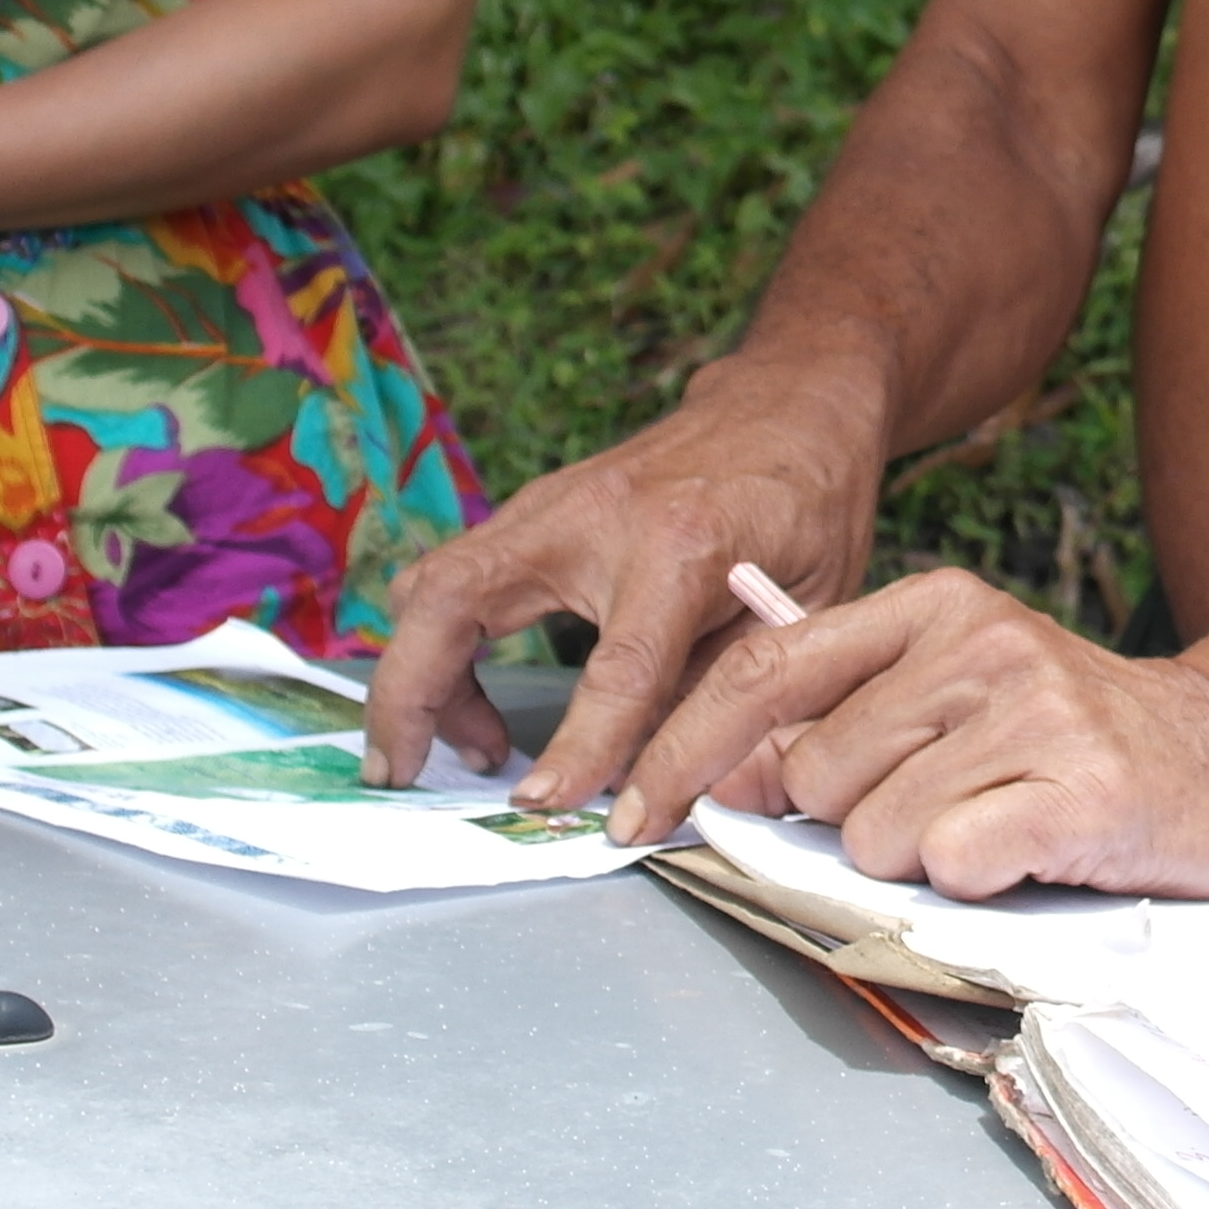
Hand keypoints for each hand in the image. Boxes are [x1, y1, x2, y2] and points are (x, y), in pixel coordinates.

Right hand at [359, 369, 878, 795]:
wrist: (788, 404)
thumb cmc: (806, 506)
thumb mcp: (800, 608)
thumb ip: (729, 691)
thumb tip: (665, 783)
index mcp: (684, 544)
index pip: (620, 668)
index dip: (582, 748)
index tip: (545, 804)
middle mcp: (594, 515)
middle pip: (457, 600)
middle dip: (413, 696)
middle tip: (402, 774)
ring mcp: (549, 505)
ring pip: (434, 585)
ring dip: (418, 677)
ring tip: (465, 751)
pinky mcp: (530, 514)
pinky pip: (453, 581)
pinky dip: (439, 647)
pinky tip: (476, 704)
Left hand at [607, 570, 1208, 896]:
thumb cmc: (1067, 742)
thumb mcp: (951, 699)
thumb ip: (836, 724)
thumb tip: (708, 772)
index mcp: (934, 607)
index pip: (767, 666)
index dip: (685, 748)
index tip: (632, 814)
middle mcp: (979, 641)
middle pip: (817, 774)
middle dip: (855, 821)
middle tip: (947, 808)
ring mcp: (1033, 710)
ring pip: (876, 832)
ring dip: (921, 859)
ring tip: (999, 826)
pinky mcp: (1078, 789)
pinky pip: (952, 865)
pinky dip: (976, 883)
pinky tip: (1031, 853)